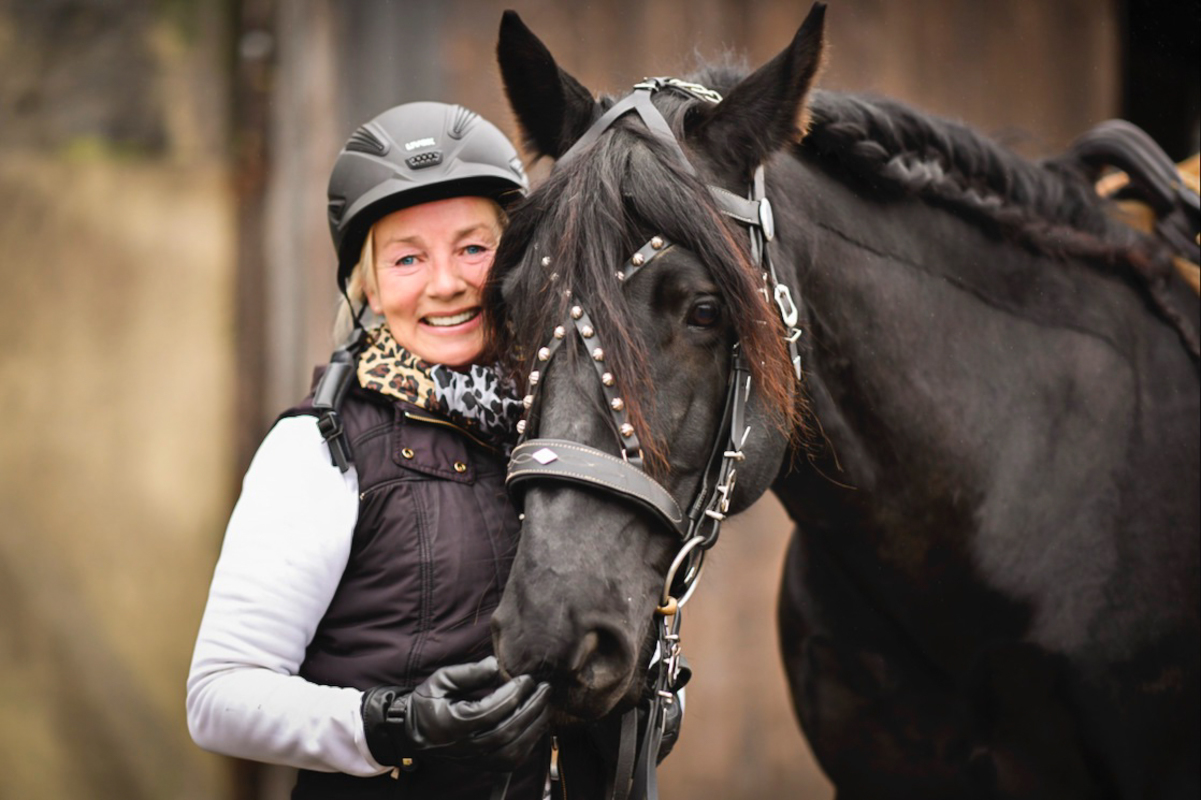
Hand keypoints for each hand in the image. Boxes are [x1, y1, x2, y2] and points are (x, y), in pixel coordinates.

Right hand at [361, 656, 550, 771]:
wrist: (415, 732)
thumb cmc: (428, 702)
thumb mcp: (440, 680)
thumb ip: (468, 672)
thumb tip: (496, 664)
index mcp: (453, 724)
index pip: (490, 712)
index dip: (513, 695)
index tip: (528, 679)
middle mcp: (466, 746)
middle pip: (507, 732)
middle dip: (531, 709)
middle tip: (545, 689)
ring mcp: (475, 759)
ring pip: (513, 751)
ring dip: (535, 727)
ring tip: (546, 705)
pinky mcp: (483, 765)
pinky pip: (512, 760)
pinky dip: (530, 743)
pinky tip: (538, 723)